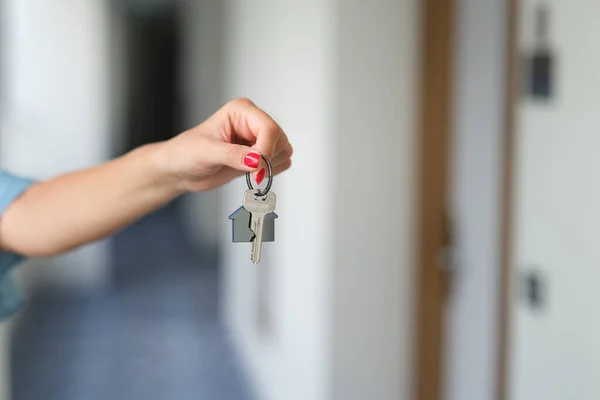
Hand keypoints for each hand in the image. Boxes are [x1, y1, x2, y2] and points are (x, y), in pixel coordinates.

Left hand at [158, 98, 292, 191]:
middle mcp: (253, 123)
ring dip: (270, 167)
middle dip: (268, 159)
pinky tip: (252, 174)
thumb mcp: (206, 152)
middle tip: (250, 172)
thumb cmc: (186, 153)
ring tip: (247, 171)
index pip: (269, 127)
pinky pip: (281, 163)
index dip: (266, 149)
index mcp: (241, 111)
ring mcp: (258, 139)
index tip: (255, 168)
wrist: (181, 170)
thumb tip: (256, 160)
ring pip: (284, 151)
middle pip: (280, 139)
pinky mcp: (261, 156)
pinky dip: (271, 173)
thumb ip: (233, 155)